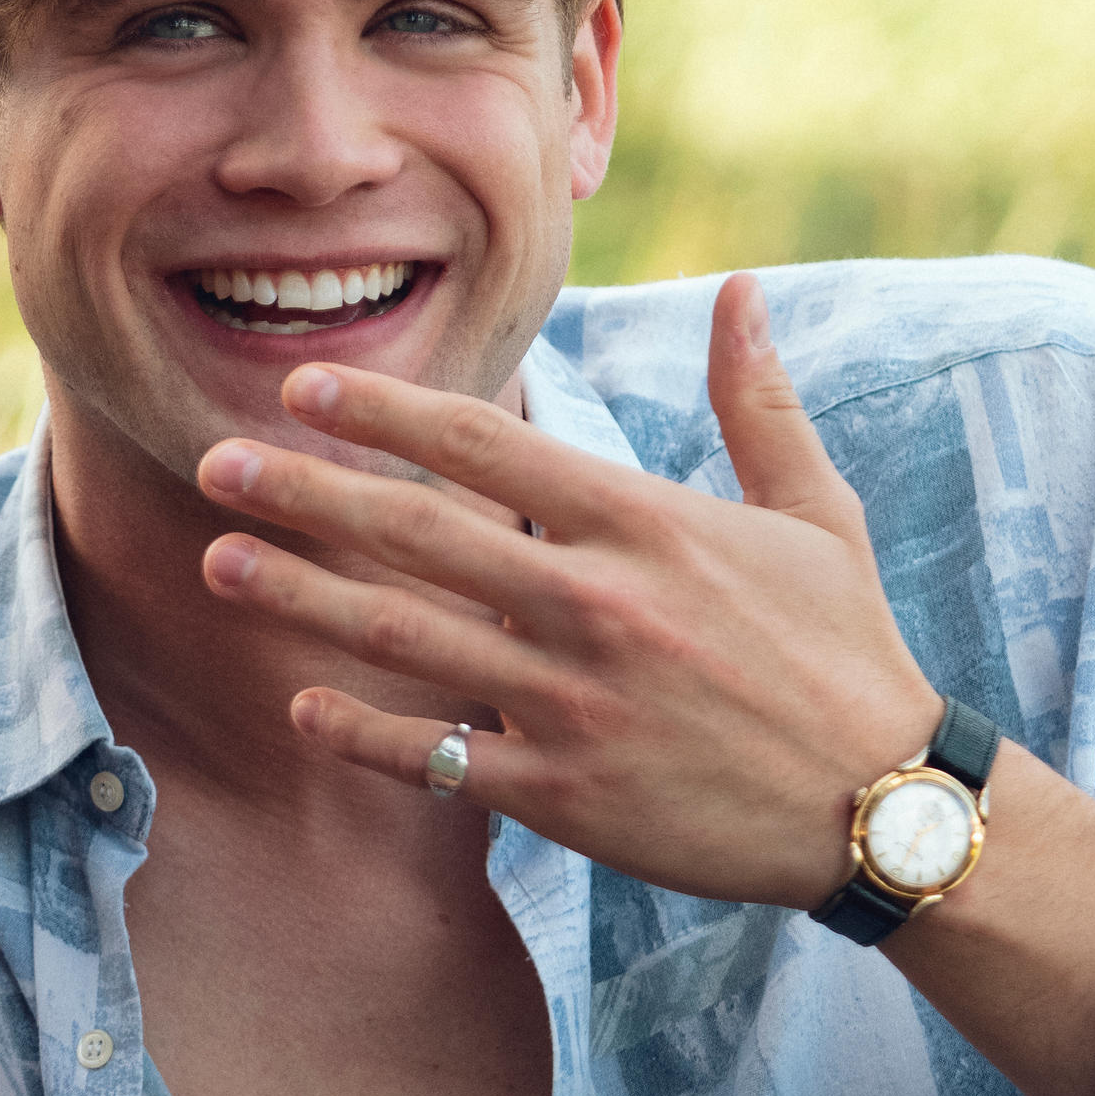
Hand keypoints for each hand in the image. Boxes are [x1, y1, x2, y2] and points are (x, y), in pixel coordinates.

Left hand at [194, 271, 934, 908]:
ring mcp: (574, 703)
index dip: (385, 409)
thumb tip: (746, 288)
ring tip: (218, 566)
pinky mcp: (566, 795)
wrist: (879, 806)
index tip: (305, 384)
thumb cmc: (847, 651)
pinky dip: (364, 733)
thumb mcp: (813, 512)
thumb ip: (757, 400)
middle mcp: (595, 604)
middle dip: (305, 494)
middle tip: (214, 464)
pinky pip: (438, 757)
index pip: (488, 445)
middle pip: (419, 533)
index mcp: (644, 524)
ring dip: (303, 599)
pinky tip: (301, 705)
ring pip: (406, 639)